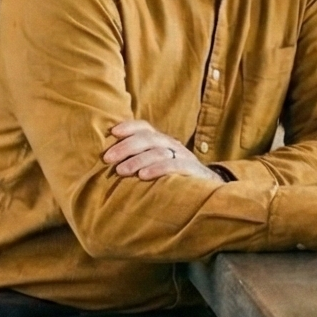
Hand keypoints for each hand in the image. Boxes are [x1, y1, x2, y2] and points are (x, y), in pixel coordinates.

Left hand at [103, 119, 217, 181]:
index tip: (112, 132)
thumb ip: (139, 160)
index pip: (145, 127)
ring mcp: (183, 156)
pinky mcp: (192, 170)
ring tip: (120, 171)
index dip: (129, 126)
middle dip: (125, 147)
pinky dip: (157, 169)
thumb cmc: (174, 178)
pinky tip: (143, 176)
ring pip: (158, 152)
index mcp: (162, 141)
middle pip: (148, 138)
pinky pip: (174, 166)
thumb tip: (109, 161)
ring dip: (137, 160)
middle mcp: (171, 145)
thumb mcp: (156, 165)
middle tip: (107, 158)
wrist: (209, 189)